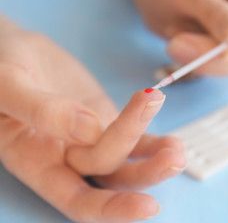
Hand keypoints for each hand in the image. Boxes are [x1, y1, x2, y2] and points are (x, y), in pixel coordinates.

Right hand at [0, 16, 185, 221]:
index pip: (76, 199)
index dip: (111, 209)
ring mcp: (91, 139)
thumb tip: (87, 130)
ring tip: (179, 150)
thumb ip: (41, 109)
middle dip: (144, 168)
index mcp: (36, 161)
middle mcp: (66, 157)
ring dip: (156, 159)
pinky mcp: (106, 121)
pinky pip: (134, 139)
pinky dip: (155, 142)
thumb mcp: (8, 85)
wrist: (17, 50)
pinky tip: (174, 143)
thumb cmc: (2, 68)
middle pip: (110, 172)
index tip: (147, 206)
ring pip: (127, 161)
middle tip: (174, 154)